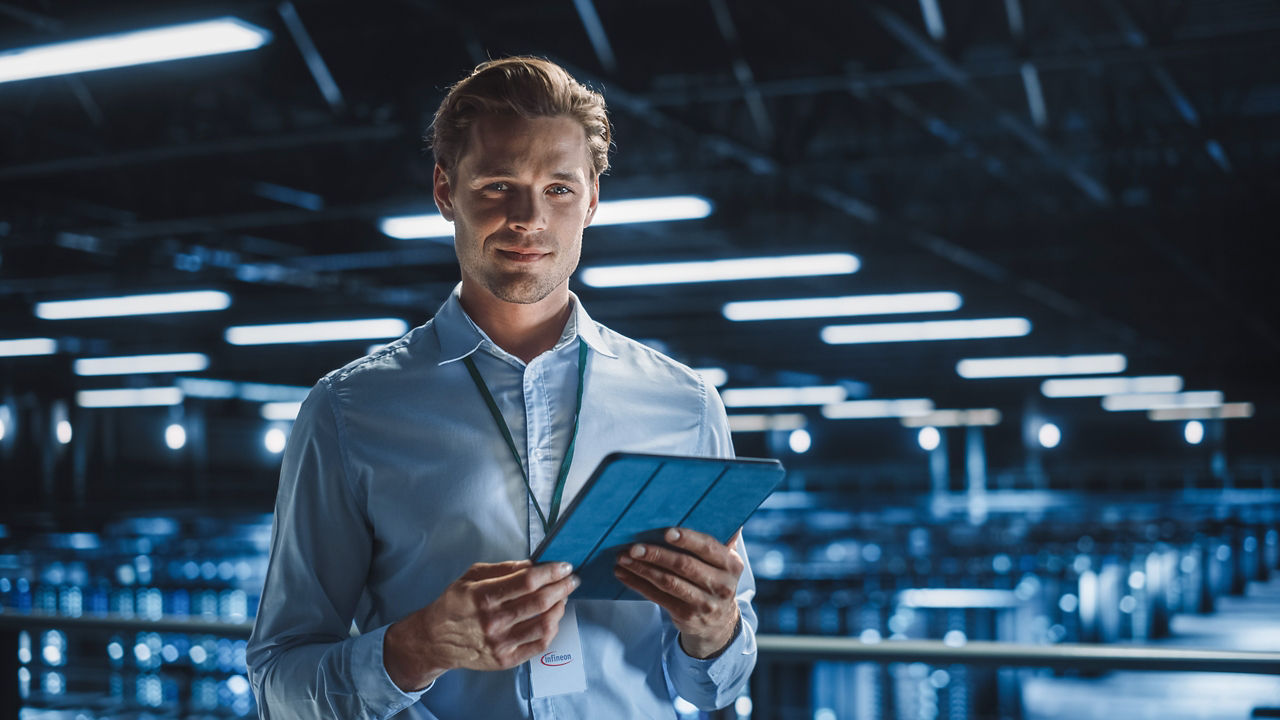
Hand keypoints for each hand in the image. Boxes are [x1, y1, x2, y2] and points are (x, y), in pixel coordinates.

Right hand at [384, 559, 578, 690]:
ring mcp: (500, 643)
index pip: (527, 582)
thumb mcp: (471, 577)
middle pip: (539, 602)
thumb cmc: (455, 604)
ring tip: (563, 597)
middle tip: (572, 579)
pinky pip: (539, 644)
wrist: (436, 640)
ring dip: (560, 607)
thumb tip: (533, 565)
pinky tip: (553, 617)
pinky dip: (552, 628)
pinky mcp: (506, 660)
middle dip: (562, 587)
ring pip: (544, 624)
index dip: (550, 572)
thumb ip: (504, 569)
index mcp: (483, 596)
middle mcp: (493, 621)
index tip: (564, 566)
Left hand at [614, 528, 743, 658]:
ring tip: (623, 558)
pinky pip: (658, 597)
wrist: (719, 622)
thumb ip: (721, 539)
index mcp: (732, 564)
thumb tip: (715, 507)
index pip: (708, 548)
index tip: (666, 532)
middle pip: (685, 566)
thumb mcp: (725, 562)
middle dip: (657, 554)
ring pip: (668, 582)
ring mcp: (704, 603)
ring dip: (642, 569)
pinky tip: (624, 574)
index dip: (687, 539)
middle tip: (634, 547)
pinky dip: (638, 584)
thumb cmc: (715, 579)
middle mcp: (721, 585)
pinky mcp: (686, 616)